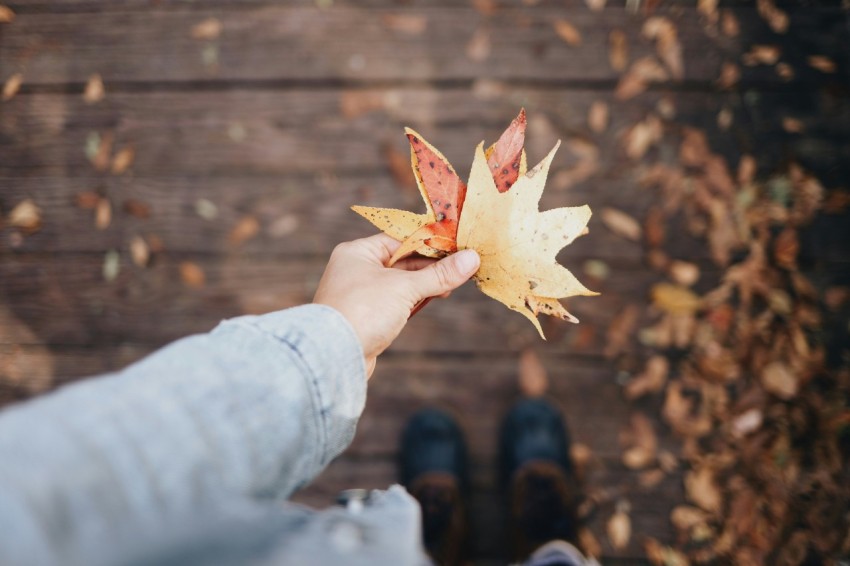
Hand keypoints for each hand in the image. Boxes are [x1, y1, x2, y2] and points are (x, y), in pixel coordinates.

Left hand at [313, 233, 479, 377]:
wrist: (333, 357)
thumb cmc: (363, 311)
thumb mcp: (405, 288)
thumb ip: (439, 274)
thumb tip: (472, 259)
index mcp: (357, 252)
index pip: (400, 239)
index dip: (430, 243)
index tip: (457, 246)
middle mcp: (356, 269)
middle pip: (402, 261)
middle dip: (431, 266)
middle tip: (460, 268)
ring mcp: (360, 294)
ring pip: (400, 283)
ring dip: (425, 284)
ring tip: (450, 286)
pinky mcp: (366, 316)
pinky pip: (395, 301)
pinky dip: (414, 300)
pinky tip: (434, 299)